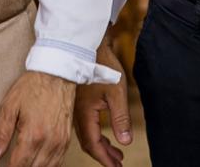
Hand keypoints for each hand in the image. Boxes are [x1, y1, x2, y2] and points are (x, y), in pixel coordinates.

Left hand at [0, 70, 75, 166]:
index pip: (18, 166)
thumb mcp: (9, 106)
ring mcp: (60, 143)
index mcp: (33, 135)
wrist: (56, 74)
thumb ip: (0, 134)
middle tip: (11, 164)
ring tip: (22, 164)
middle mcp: (49, 142)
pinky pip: (58, 163)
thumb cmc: (32, 87)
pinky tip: (38, 164)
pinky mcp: (67, 141)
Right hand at [73, 43, 131, 166]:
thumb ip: (120, 119)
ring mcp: (75, 108)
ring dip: (101, 145)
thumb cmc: (103, 65)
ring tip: (116, 153)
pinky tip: (107, 134)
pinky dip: (96, 134)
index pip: (93, 144)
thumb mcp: (117, 93)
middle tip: (118, 164)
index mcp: (84, 114)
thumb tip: (125, 142)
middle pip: (88, 142)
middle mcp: (76, 114)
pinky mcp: (77, 102)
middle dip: (103, 155)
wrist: (86, 44)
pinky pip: (85, 125)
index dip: (105, 159)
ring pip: (86, 134)